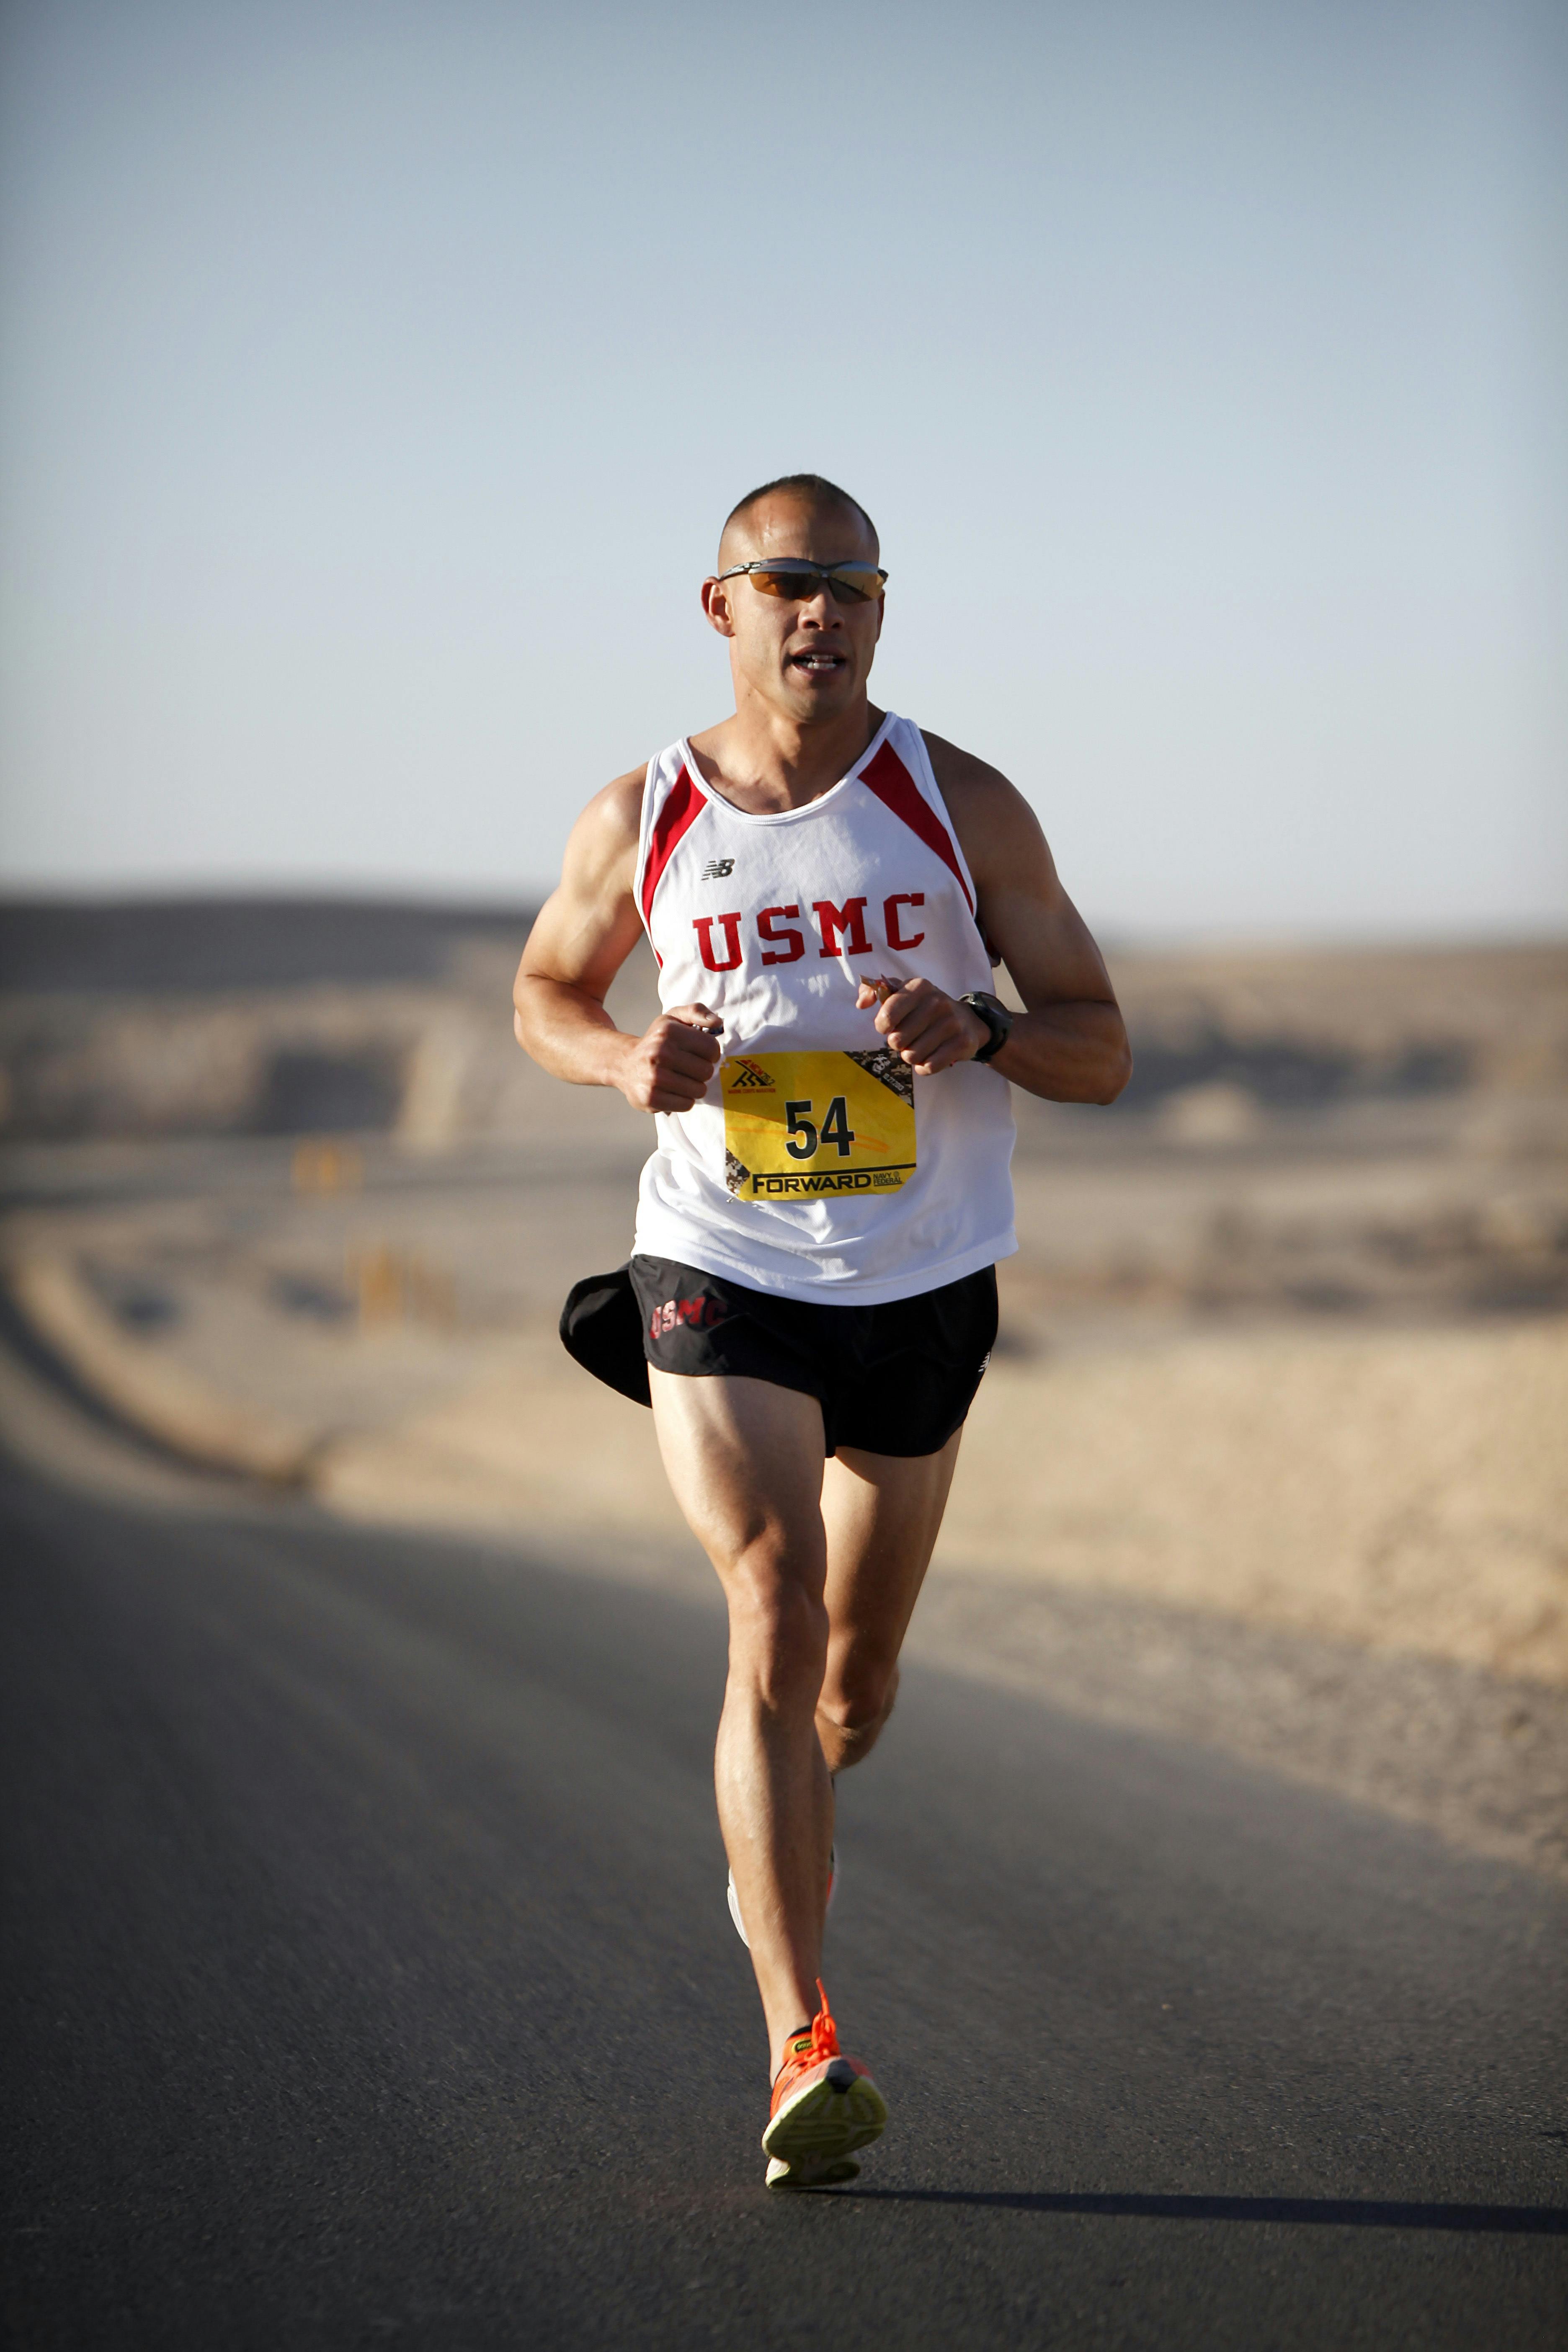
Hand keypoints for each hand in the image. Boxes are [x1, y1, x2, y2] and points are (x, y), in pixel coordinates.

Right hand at [616, 1003, 723, 1111]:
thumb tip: (718, 1021)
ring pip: (699, 1090)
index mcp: (669, 1031)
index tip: (699, 1054)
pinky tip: (673, 1091)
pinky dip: (684, 1100)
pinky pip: (687, 1104)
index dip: (710, 1054)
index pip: (712, 1048)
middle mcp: (661, 1053)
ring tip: (681, 1080)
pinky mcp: (651, 1098)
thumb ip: (697, 1012)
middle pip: (707, 1071)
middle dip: (701, 1072)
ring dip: (694, 1087)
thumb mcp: (673, 1019)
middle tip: (688, 1069)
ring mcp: (655, 1077)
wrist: (624, 1063)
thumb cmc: (656, 1042)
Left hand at [854, 975, 989, 1073]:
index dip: (883, 1026)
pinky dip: (924, 1067)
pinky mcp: (962, 1043)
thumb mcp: (902, 992)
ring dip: (911, 1056)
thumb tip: (861, 1004)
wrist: (967, 1021)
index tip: (889, 1025)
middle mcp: (937, 1002)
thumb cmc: (925, 1008)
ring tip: (920, 1046)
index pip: (887, 1015)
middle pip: (897, 1041)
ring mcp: (951, 1023)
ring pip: (911, 1056)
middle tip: (908, 1037)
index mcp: (919, 987)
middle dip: (898, 1043)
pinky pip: (929, 1067)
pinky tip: (930, 1057)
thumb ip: (874, 991)